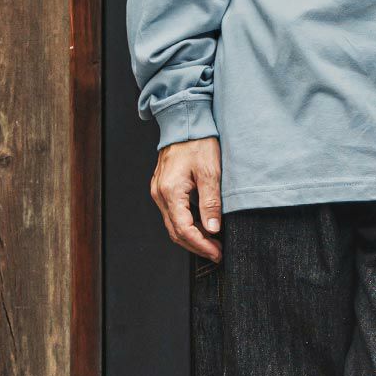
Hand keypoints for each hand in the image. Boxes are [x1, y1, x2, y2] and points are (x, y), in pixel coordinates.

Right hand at [150, 137, 222, 261]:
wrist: (185, 123)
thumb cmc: (198, 143)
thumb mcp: (211, 172)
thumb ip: (211, 202)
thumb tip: (212, 228)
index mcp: (170, 192)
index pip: (184, 229)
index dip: (201, 245)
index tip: (216, 252)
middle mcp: (160, 194)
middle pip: (175, 231)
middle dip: (196, 245)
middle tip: (216, 252)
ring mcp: (159, 191)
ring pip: (173, 224)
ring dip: (192, 236)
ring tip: (212, 242)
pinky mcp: (163, 188)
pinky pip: (172, 213)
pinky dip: (187, 224)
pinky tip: (202, 226)